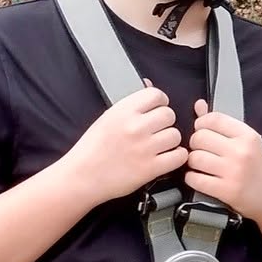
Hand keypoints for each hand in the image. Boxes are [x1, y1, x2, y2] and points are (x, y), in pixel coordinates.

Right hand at [62, 82, 184, 202]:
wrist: (81, 177)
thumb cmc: (92, 149)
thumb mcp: (107, 118)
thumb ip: (130, 104)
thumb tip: (149, 85)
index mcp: (122, 111)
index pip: (156, 95)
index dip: (160, 102)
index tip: (157, 109)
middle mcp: (134, 127)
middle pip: (169, 115)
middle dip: (165, 123)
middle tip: (156, 131)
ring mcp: (144, 147)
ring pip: (176, 135)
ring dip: (170, 141)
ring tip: (158, 146)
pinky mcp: (151, 168)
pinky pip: (179, 156)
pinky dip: (176, 157)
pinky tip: (165, 158)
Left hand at [185, 99, 261, 220]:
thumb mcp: (250, 143)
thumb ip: (223, 125)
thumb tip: (199, 106)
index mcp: (248, 136)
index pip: (212, 119)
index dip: (201, 124)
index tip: (204, 132)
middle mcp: (241, 152)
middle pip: (199, 138)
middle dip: (196, 145)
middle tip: (204, 152)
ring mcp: (233, 172)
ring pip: (194, 158)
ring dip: (194, 163)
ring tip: (204, 167)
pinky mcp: (225, 191)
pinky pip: (194, 179)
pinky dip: (193, 179)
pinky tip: (203, 179)